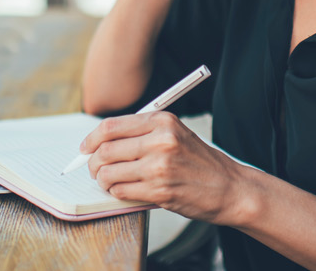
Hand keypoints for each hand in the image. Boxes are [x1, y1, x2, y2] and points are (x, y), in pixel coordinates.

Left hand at [81, 111, 255, 225]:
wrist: (230, 188)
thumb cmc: (201, 163)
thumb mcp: (176, 134)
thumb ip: (142, 134)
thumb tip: (101, 142)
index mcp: (163, 121)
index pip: (111, 127)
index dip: (91, 139)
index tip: (85, 148)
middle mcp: (161, 141)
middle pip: (105, 150)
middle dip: (93, 163)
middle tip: (95, 169)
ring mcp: (160, 167)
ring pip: (109, 173)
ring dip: (104, 180)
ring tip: (111, 182)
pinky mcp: (160, 191)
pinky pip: (121, 192)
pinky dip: (117, 193)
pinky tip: (125, 191)